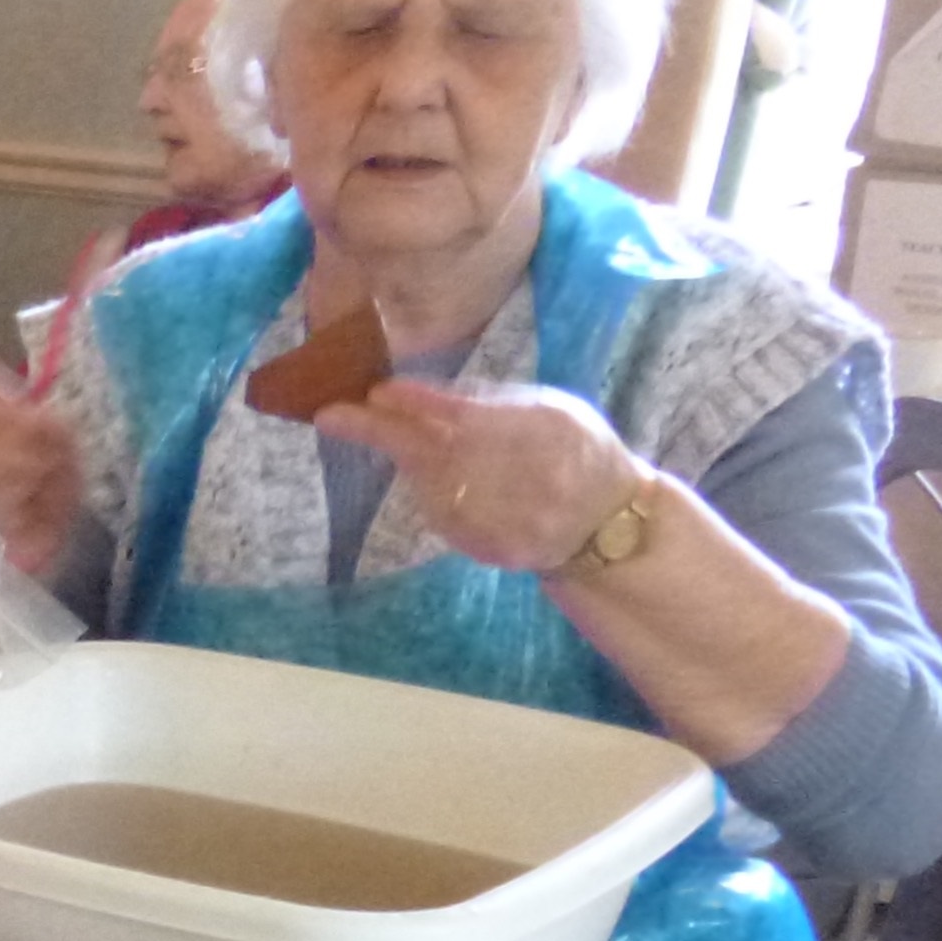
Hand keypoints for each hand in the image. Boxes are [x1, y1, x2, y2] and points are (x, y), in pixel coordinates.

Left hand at [315, 379, 641, 573]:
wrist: (609, 524)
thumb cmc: (577, 451)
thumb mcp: (552, 409)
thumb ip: (492, 401)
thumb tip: (420, 393)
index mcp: (546, 430)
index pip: (469, 415)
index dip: (418, 404)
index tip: (377, 392)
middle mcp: (528, 477)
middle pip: (439, 452)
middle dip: (381, 432)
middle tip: (332, 415)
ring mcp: (509, 519)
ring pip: (432, 487)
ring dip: (404, 462)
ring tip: (390, 438)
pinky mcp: (492, 548)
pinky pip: (443, 516)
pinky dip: (428, 493)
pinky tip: (434, 480)